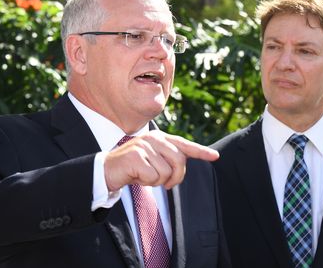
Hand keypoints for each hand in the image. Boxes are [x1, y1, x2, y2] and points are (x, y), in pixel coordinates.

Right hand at [104, 131, 218, 190]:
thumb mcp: (152, 161)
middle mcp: (152, 139)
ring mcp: (143, 146)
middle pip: (179, 161)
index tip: (216, 156)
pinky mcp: (135, 157)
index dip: (201, 151)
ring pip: (166, 172)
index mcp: (159, 138)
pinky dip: (145, 183)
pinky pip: (152, 177)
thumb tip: (183, 165)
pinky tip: (135, 177)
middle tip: (164, 184)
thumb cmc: (132, 168)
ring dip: (156, 181)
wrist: (106, 171)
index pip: (184, 144)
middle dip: (175, 177)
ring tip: (143, 176)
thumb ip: (167, 159)